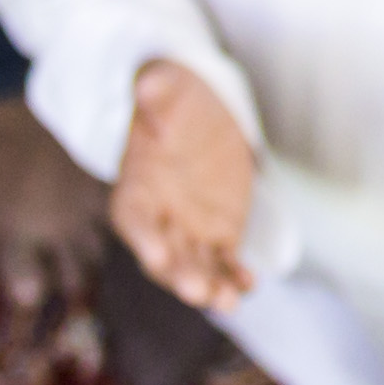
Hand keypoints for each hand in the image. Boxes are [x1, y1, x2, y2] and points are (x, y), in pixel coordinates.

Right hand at [112, 58, 260, 309]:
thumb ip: (157, 92)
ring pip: (197, 267)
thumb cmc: (174, 101)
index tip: (158, 257)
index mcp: (134, 192)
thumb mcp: (167, 88)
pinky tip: (249, 282)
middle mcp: (158, 221)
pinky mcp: (219, 235)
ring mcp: (189, 232)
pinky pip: (225, 262)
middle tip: (199, 290)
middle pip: (167, 257)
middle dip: (181, 276)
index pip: (135, 221)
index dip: (145, 240)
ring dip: (211, 286)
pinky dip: (234, 275)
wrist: (199, 113)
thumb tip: (147, 85)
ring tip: (228, 300)